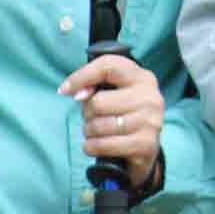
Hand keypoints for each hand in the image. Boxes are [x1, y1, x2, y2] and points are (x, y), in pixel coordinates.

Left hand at [59, 50, 163, 187]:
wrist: (145, 148)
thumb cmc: (123, 114)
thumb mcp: (114, 93)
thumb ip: (94, 86)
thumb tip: (76, 93)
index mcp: (143, 78)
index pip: (108, 66)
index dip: (82, 76)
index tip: (64, 90)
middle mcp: (150, 97)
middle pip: (98, 102)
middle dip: (87, 114)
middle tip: (94, 118)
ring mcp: (150, 121)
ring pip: (98, 126)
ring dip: (89, 132)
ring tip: (98, 132)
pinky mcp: (145, 144)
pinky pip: (102, 145)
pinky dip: (92, 147)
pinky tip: (97, 145)